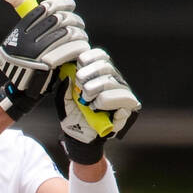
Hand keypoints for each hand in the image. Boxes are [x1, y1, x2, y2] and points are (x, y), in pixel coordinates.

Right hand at [0, 0, 88, 121]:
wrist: (20, 90)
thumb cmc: (27, 65)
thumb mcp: (23, 44)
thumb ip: (36, 31)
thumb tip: (58, 14)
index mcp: (21, 30)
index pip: (45, 8)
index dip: (61, 3)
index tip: (71, 5)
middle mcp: (28, 38)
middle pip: (58, 19)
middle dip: (73, 20)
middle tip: (80, 26)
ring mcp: (37, 50)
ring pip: (67, 33)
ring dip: (79, 34)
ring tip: (83, 38)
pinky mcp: (47, 63)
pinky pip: (69, 48)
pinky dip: (79, 46)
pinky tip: (83, 47)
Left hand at [57, 47, 140, 162]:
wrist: (79, 138)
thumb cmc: (73, 115)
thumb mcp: (63, 98)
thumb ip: (64, 84)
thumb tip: (68, 71)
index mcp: (99, 73)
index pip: (100, 55)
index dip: (88, 59)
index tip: (77, 68)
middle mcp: (114, 79)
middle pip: (105, 66)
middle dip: (87, 77)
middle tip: (80, 90)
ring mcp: (122, 92)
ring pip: (111, 81)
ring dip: (94, 91)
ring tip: (87, 102)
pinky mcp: (128, 106)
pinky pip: (123, 98)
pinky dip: (106, 102)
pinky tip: (97, 109)